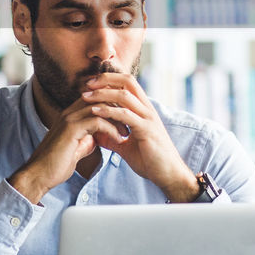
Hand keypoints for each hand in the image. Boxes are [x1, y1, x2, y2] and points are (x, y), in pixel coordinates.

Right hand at [7, 97, 126, 203]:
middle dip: (118, 108)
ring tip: (128, 131)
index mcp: (70, 115)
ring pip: (100, 107)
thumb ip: (86, 139)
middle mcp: (69, 112)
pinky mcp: (71, 129)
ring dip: (118, 118)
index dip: (113, 107)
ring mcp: (69, 119)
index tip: (127, 119)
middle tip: (132, 122)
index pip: (96, 99)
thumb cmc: (56, 165)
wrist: (40, 175)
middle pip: (100, 97)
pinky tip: (119, 139)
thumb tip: (96, 138)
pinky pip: (97, 121)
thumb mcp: (76, 148)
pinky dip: (112, 129)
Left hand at [80, 72, 199, 202]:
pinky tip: (95, 111)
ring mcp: (148, 118)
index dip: (110, 79)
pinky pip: (125, 115)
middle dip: (106, 79)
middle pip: (127, 81)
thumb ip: (113, 138)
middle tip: (87, 83)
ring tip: (85, 96)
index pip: (128, 84)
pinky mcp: (147, 129)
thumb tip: (97, 135)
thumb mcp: (127, 147)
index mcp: (143, 110)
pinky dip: (108, 111)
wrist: (168, 175)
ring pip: (124, 95)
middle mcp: (147, 109)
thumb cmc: (150, 160)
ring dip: (103, 93)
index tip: (90, 84)